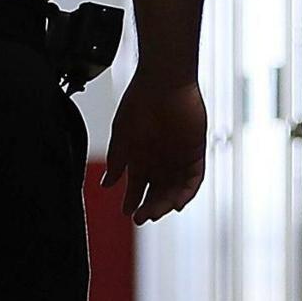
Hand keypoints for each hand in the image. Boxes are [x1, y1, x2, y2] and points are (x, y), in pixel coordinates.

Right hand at [101, 71, 208, 223]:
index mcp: (141, 158)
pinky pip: (194, 179)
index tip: (127, 212)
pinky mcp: (196, 152)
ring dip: (167, 203)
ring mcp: (178, 158)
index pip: (137, 188)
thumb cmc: (138, 104)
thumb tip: (105, 184)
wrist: (162, 84)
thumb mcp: (120, 136)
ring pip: (175, 190)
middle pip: (157, 193)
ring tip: (157, 211)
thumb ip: (116, 162)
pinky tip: (178, 202)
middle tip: (142, 217)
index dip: (132, 201)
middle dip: (150, 207)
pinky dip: (187, 192)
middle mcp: (160, 161)